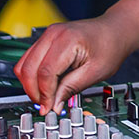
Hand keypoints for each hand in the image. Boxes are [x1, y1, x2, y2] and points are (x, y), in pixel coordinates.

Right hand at [14, 14, 133, 114]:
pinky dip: (32, 75)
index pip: (45, 72)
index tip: (48, 108)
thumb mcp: (95, 72)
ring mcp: (48, 35)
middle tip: (45, 106)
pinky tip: (45, 85)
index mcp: (68, 40)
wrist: (115, 30)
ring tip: (46, 97)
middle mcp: (53, 34)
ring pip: (23, 64)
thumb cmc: (110, 46)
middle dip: (34, 91)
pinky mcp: (46, 39)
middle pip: (28, 68)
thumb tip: (53, 106)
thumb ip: (71, 88)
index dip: (44, 94)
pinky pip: (29, 60)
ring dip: (30, 84)